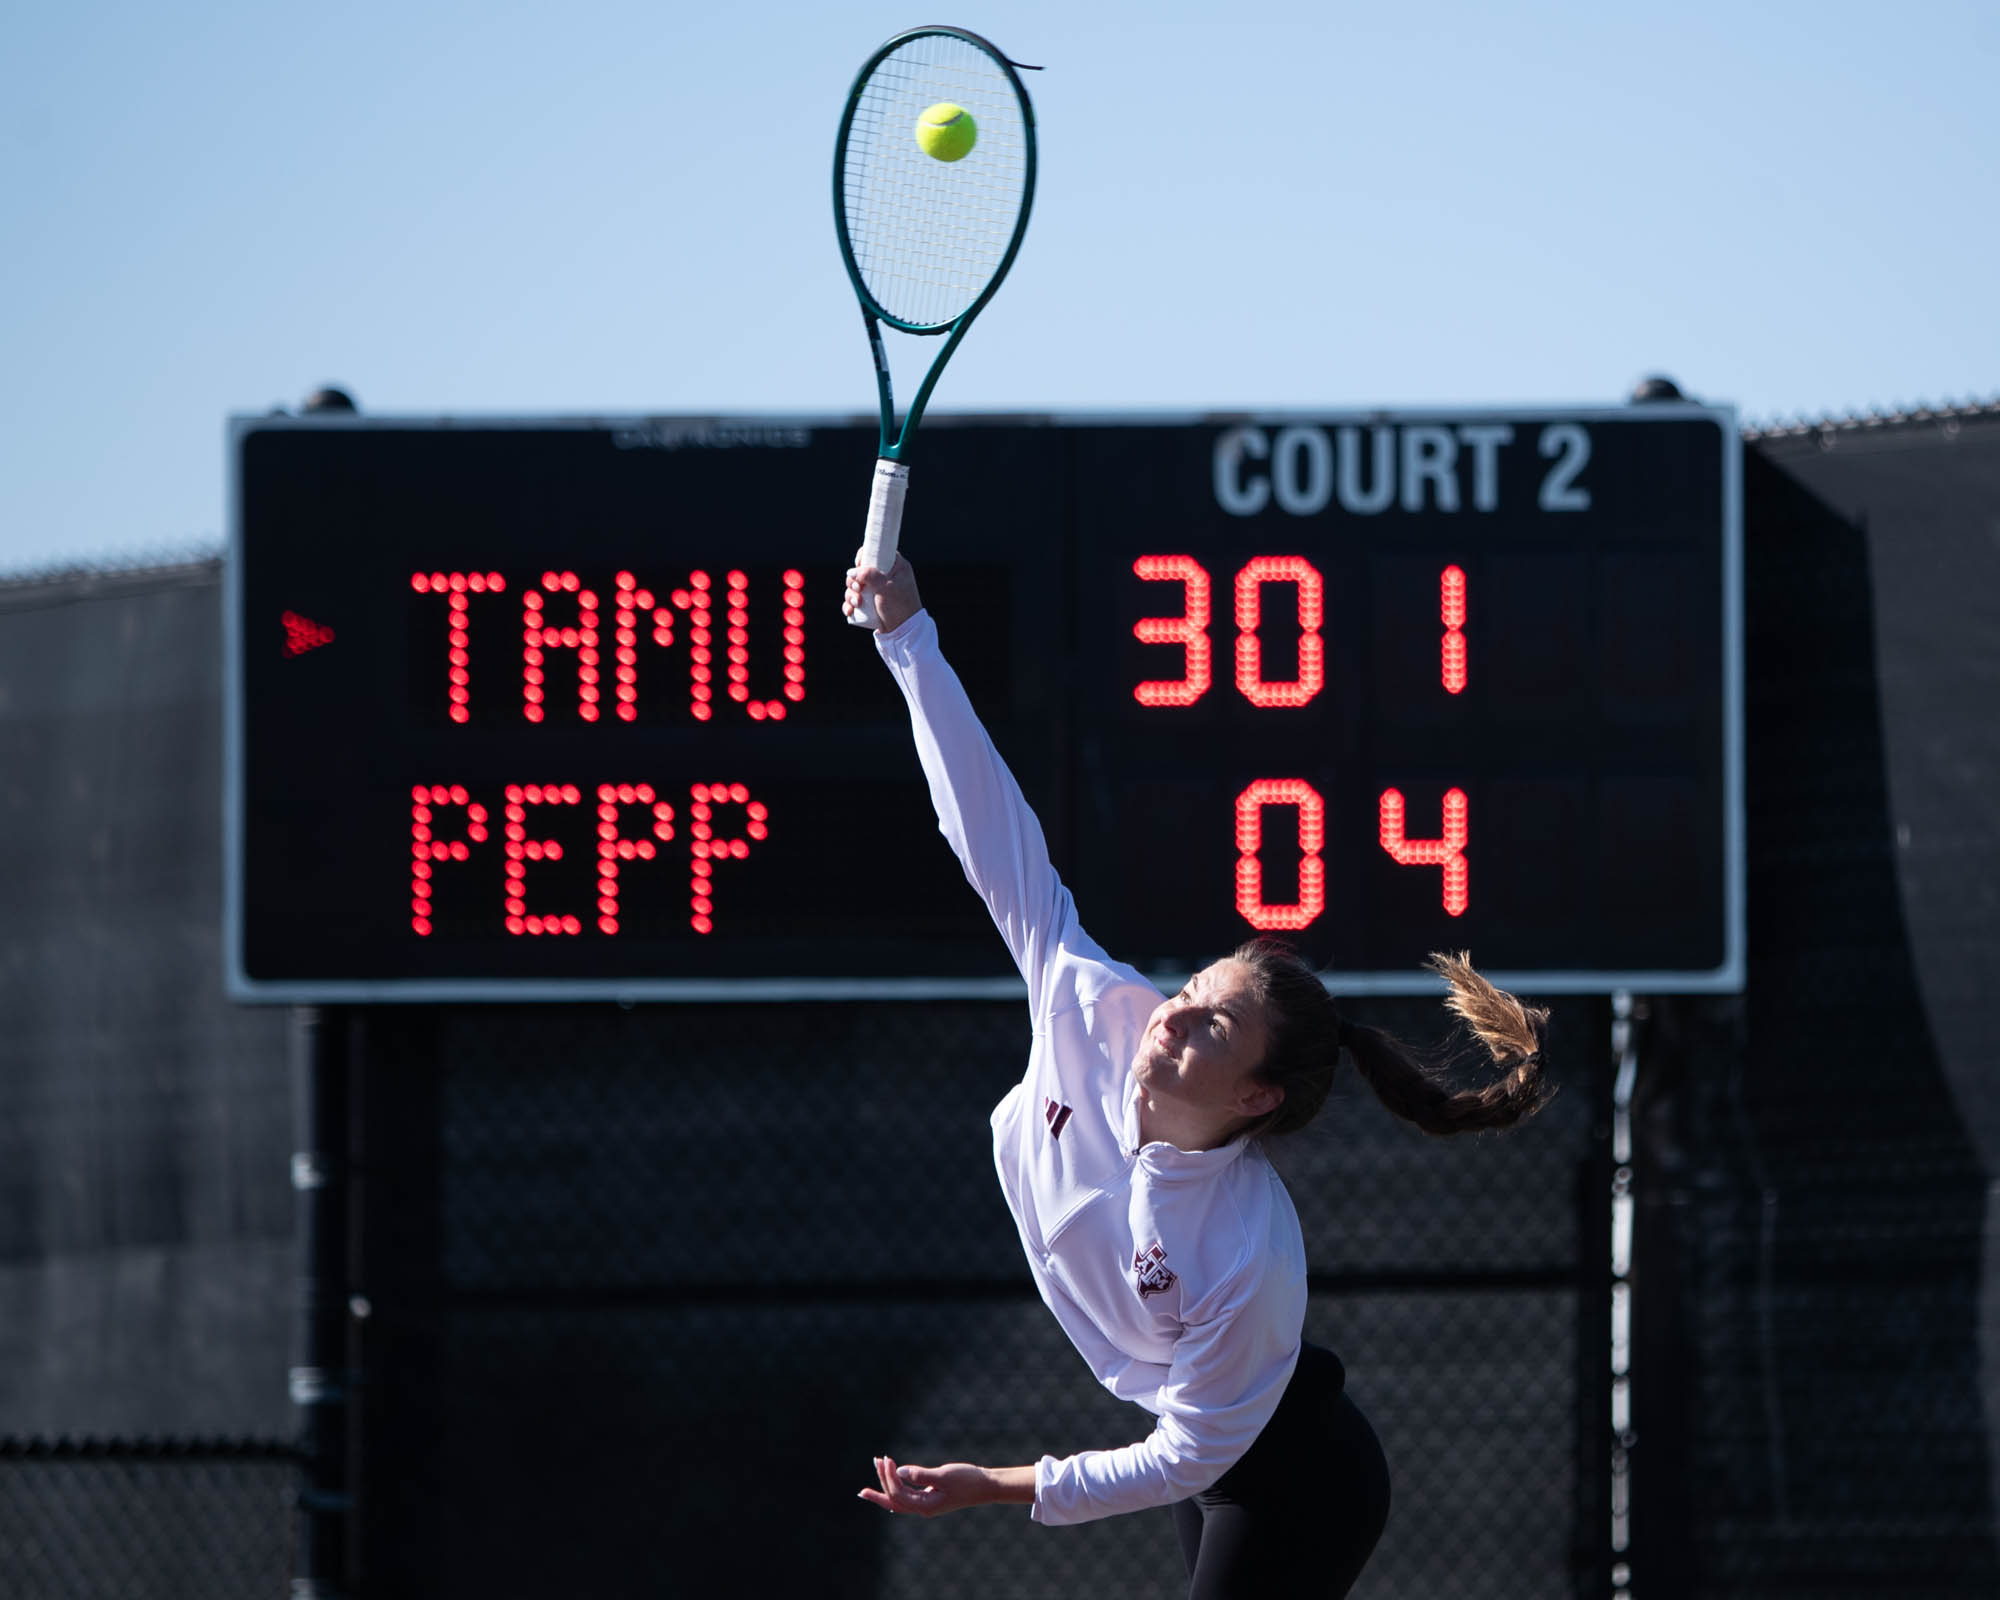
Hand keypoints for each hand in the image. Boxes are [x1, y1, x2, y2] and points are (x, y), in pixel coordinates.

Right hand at [843, 555, 921, 633]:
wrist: (903, 632)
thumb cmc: (900, 606)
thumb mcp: (886, 587)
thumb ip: (870, 575)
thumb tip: (852, 572)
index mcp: (895, 566)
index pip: (877, 552)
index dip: (864, 556)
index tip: (859, 565)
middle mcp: (885, 576)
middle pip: (860, 570)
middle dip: (854, 581)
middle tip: (858, 589)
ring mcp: (877, 590)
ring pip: (855, 586)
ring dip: (851, 595)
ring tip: (857, 604)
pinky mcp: (870, 603)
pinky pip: (854, 600)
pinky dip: (850, 605)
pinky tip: (850, 611)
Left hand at [857, 1455, 1025, 1517]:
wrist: (986, 1486)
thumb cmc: (967, 1480)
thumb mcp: (944, 1476)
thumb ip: (921, 1474)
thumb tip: (900, 1470)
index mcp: (925, 1506)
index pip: (898, 1494)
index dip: (889, 1477)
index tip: (887, 1459)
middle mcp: (923, 1509)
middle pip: (894, 1499)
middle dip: (881, 1482)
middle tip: (875, 1461)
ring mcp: (926, 1505)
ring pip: (899, 1497)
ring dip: (887, 1482)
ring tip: (878, 1465)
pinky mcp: (930, 1498)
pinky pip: (907, 1495)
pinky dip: (897, 1486)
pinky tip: (891, 1481)